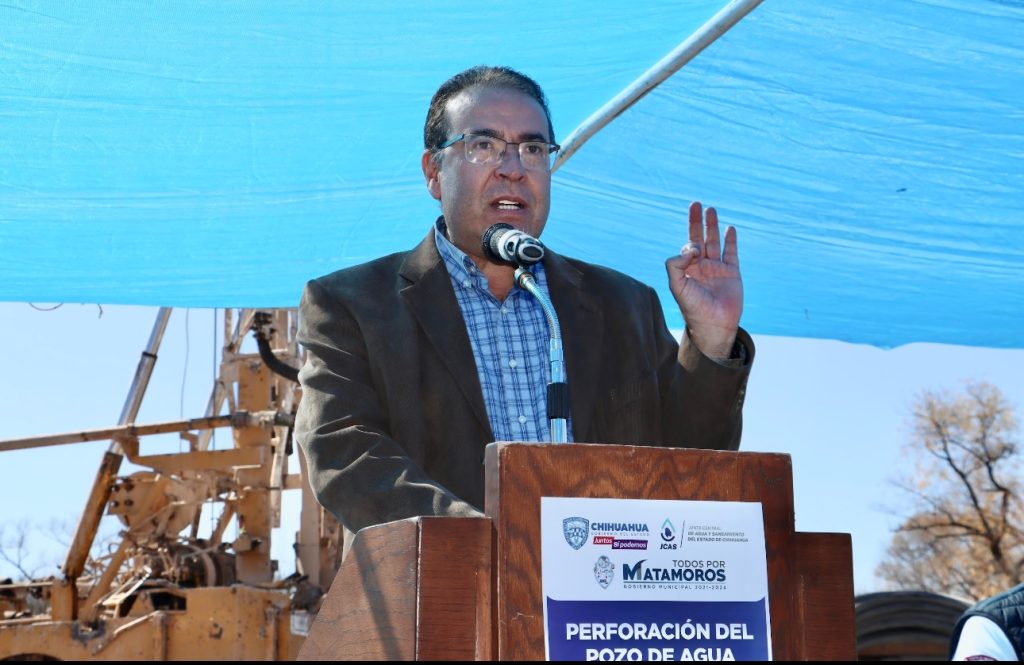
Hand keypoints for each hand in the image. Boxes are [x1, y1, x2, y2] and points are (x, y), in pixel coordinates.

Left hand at [664, 201, 742, 359]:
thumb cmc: (693, 308)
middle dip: (696, 222)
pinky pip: (731, 253)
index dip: (689, 246)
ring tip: (711, 209)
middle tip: (696, 204)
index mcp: (687, 270)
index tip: (694, 253)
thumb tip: (690, 249)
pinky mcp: (732, 273)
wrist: (714, 325)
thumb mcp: (677, 286)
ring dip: (712, 226)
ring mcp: (717, 269)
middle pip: (698, 238)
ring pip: (714, 242)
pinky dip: (731, 240)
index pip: (686, 248)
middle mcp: (701, 267)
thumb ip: (675, 265)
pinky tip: (730, 228)